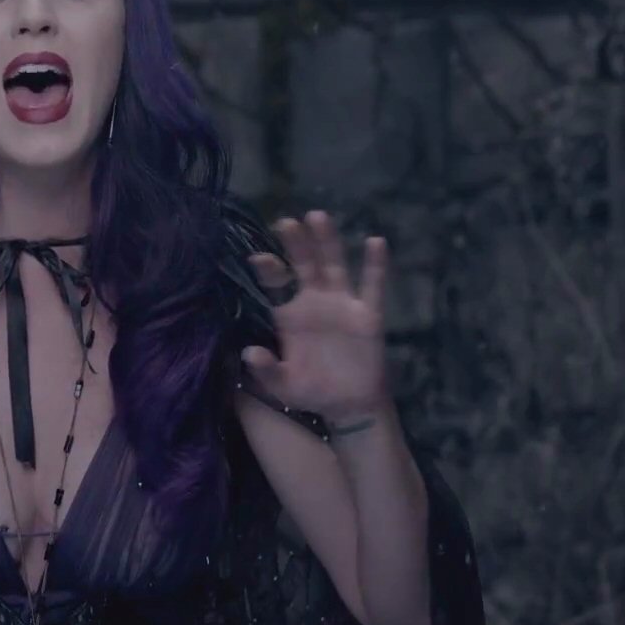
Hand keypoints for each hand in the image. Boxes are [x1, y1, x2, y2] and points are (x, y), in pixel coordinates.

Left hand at [242, 210, 391, 421]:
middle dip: (295, 244)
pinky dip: (374, 265)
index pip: (277, 284)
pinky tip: (375, 242)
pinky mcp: (367, 315)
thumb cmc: (311, 391)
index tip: (258, 258)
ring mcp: (342, 304)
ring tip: (318, 217)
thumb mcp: (283, 386)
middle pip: (304, 265)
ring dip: (327, 242)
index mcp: (290, 315)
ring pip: (334, 266)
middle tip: (285, 222)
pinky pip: (372, 287)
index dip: (269, 270)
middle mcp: (314, 302)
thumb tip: (249, 352)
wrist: (348, 406)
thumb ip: (266, 370)